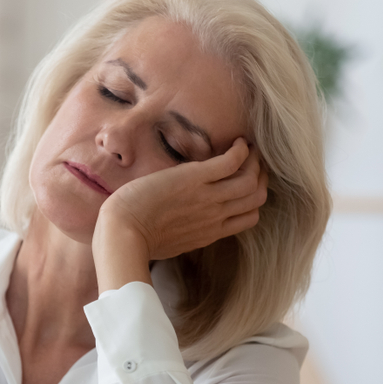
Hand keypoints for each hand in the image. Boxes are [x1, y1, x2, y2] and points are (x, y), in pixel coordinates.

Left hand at [96, 138, 268, 261]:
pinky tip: (236, 142)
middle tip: (253, 161)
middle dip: (260, 177)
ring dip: (255, 161)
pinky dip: (241, 150)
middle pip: (256, 197)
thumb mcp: (171, 241)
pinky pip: (232, 162)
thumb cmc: (135, 238)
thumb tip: (186, 222)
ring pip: (251, 180)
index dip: (253, 199)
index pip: (249, 218)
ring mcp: (208, 198)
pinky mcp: (195, 179)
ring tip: (248, 148)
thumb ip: (187, 231)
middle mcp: (215, 216)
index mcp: (210, 233)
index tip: (247, 183)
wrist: (122, 232)